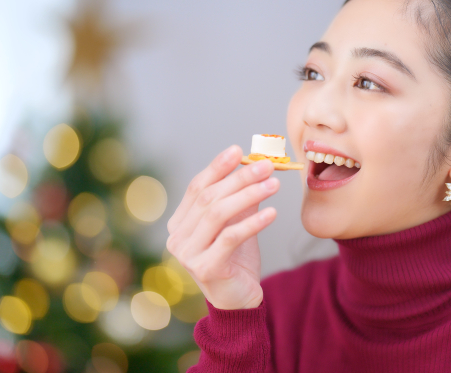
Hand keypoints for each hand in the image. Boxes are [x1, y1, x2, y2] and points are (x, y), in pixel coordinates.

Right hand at [166, 145, 278, 308]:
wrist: (238, 300)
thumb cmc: (236, 259)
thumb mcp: (237, 223)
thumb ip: (240, 198)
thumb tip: (256, 164)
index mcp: (180, 223)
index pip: (197, 188)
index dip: (217, 167)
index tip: (238, 150)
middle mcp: (177, 238)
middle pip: (209, 198)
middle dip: (239, 178)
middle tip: (266, 166)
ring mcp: (188, 254)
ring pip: (218, 214)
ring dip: (248, 195)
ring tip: (273, 185)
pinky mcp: (205, 269)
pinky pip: (230, 238)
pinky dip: (252, 222)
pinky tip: (272, 213)